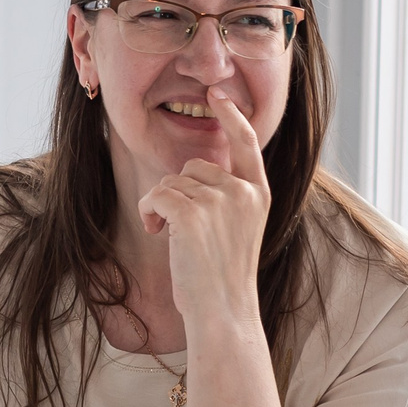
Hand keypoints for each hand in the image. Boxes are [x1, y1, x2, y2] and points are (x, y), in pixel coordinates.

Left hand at [136, 87, 268, 331]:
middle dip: (179, 192)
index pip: (246, 142)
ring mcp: (219, 200)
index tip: (217, 93)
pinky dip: (148, 211)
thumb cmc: (223, 278)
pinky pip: (156, 194)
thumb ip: (227, 198)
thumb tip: (195, 172)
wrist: (224, 313)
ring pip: (172, 181)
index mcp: (259, 194)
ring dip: (161, 205)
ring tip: (171, 237)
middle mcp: (243, 192)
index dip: (231, 115)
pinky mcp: (192, 213)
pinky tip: (158, 233)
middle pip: (194, 166)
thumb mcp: (237, 229)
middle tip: (180, 228)